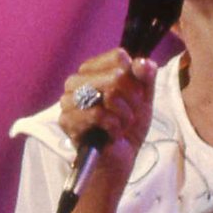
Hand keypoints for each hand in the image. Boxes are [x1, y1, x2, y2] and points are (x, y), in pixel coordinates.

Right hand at [58, 48, 157, 197]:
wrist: (121, 156)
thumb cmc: (129, 124)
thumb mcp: (144, 97)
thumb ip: (146, 76)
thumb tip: (143, 62)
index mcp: (93, 70)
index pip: (118, 57)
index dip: (136, 77)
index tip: (137, 94)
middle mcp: (76, 81)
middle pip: (116, 76)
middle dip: (133, 100)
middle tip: (131, 115)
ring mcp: (68, 100)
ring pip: (109, 94)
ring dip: (124, 114)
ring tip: (122, 124)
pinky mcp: (66, 120)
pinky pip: (98, 114)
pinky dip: (114, 126)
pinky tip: (113, 133)